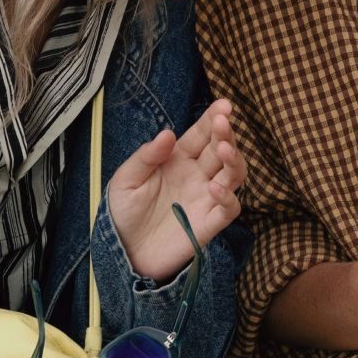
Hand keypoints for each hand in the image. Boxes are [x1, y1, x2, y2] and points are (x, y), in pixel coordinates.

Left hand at [107, 98, 245, 279]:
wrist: (123, 252)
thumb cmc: (123, 212)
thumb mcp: (125, 180)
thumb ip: (146, 157)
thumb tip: (168, 134)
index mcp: (178, 159)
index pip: (201, 134)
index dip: (214, 119)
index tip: (223, 105)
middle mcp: (197, 175)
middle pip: (221, 149)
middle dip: (226, 134)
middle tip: (224, 123)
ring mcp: (206, 198)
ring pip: (234, 174)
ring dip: (234, 160)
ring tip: (225, 150)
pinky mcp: (210, 223)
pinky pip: (229, 207)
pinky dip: (228, 196)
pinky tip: (215, 187)